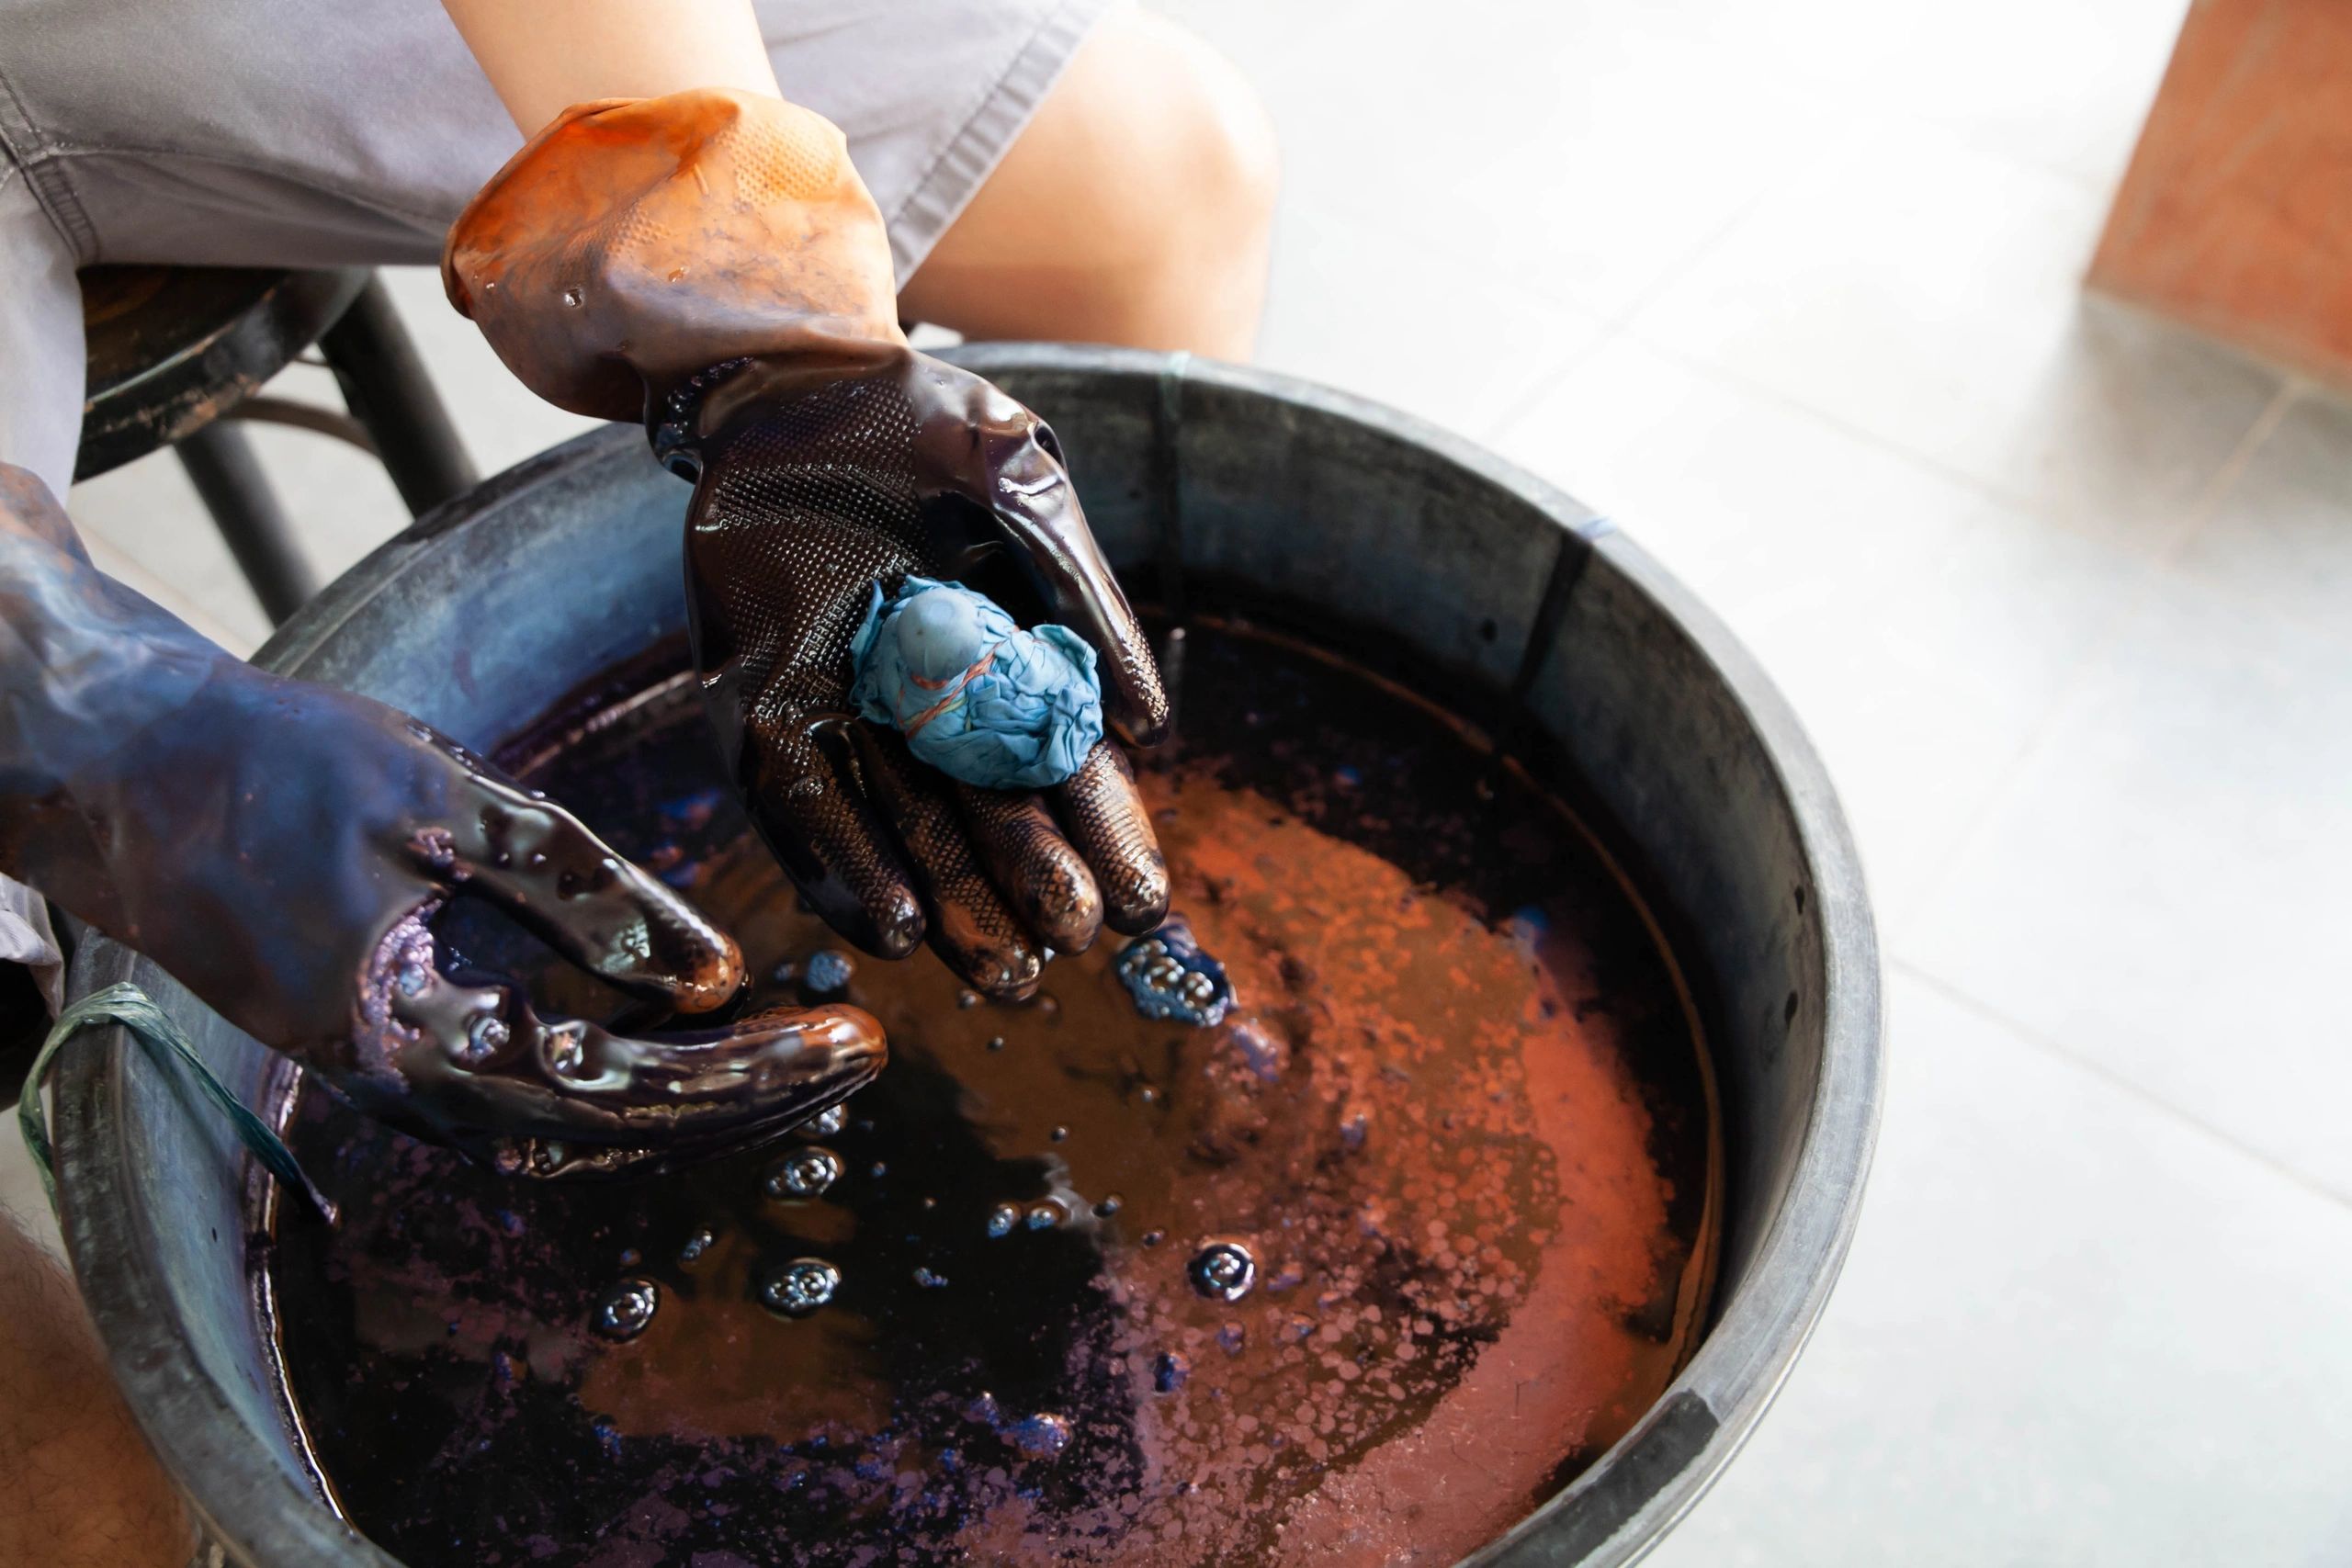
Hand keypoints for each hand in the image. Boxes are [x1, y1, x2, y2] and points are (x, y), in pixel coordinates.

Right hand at [0, 466, 880, 1175]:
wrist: (115, 762)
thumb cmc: (265, 768)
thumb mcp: (446, 809)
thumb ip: (580, 896)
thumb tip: (711, 979)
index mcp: (412, 1050)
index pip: (616, 1103)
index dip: (740, 1083)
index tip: (840, 1045)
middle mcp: (411, 1086)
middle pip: (611, 1129)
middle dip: (742, 1094)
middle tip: (855, 1052)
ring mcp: (404, 1064)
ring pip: (577, 1112)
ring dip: (693, 1084)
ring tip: (801, 1045)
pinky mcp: (403, 1024)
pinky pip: (534, 1075)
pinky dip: (627, 1058)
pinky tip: (695, 1027)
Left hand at [674, 350, 1172, 996]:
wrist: (792, 374)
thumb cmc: (921, 420)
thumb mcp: (1021, 484)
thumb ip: (1080, 592)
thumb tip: (1148, 724)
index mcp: (1008, 654)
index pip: (1065, 762)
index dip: (1105, 831)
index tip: (1145, 899)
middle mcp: (931, 698)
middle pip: (987, 812)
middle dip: (1031, 884)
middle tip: (1071, 942)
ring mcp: (846, 706)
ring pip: (902, 825)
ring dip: (950, 900)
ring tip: (999, 970)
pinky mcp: (763, 699)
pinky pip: (799, 800)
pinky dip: (843, 863)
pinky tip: (894, 929)